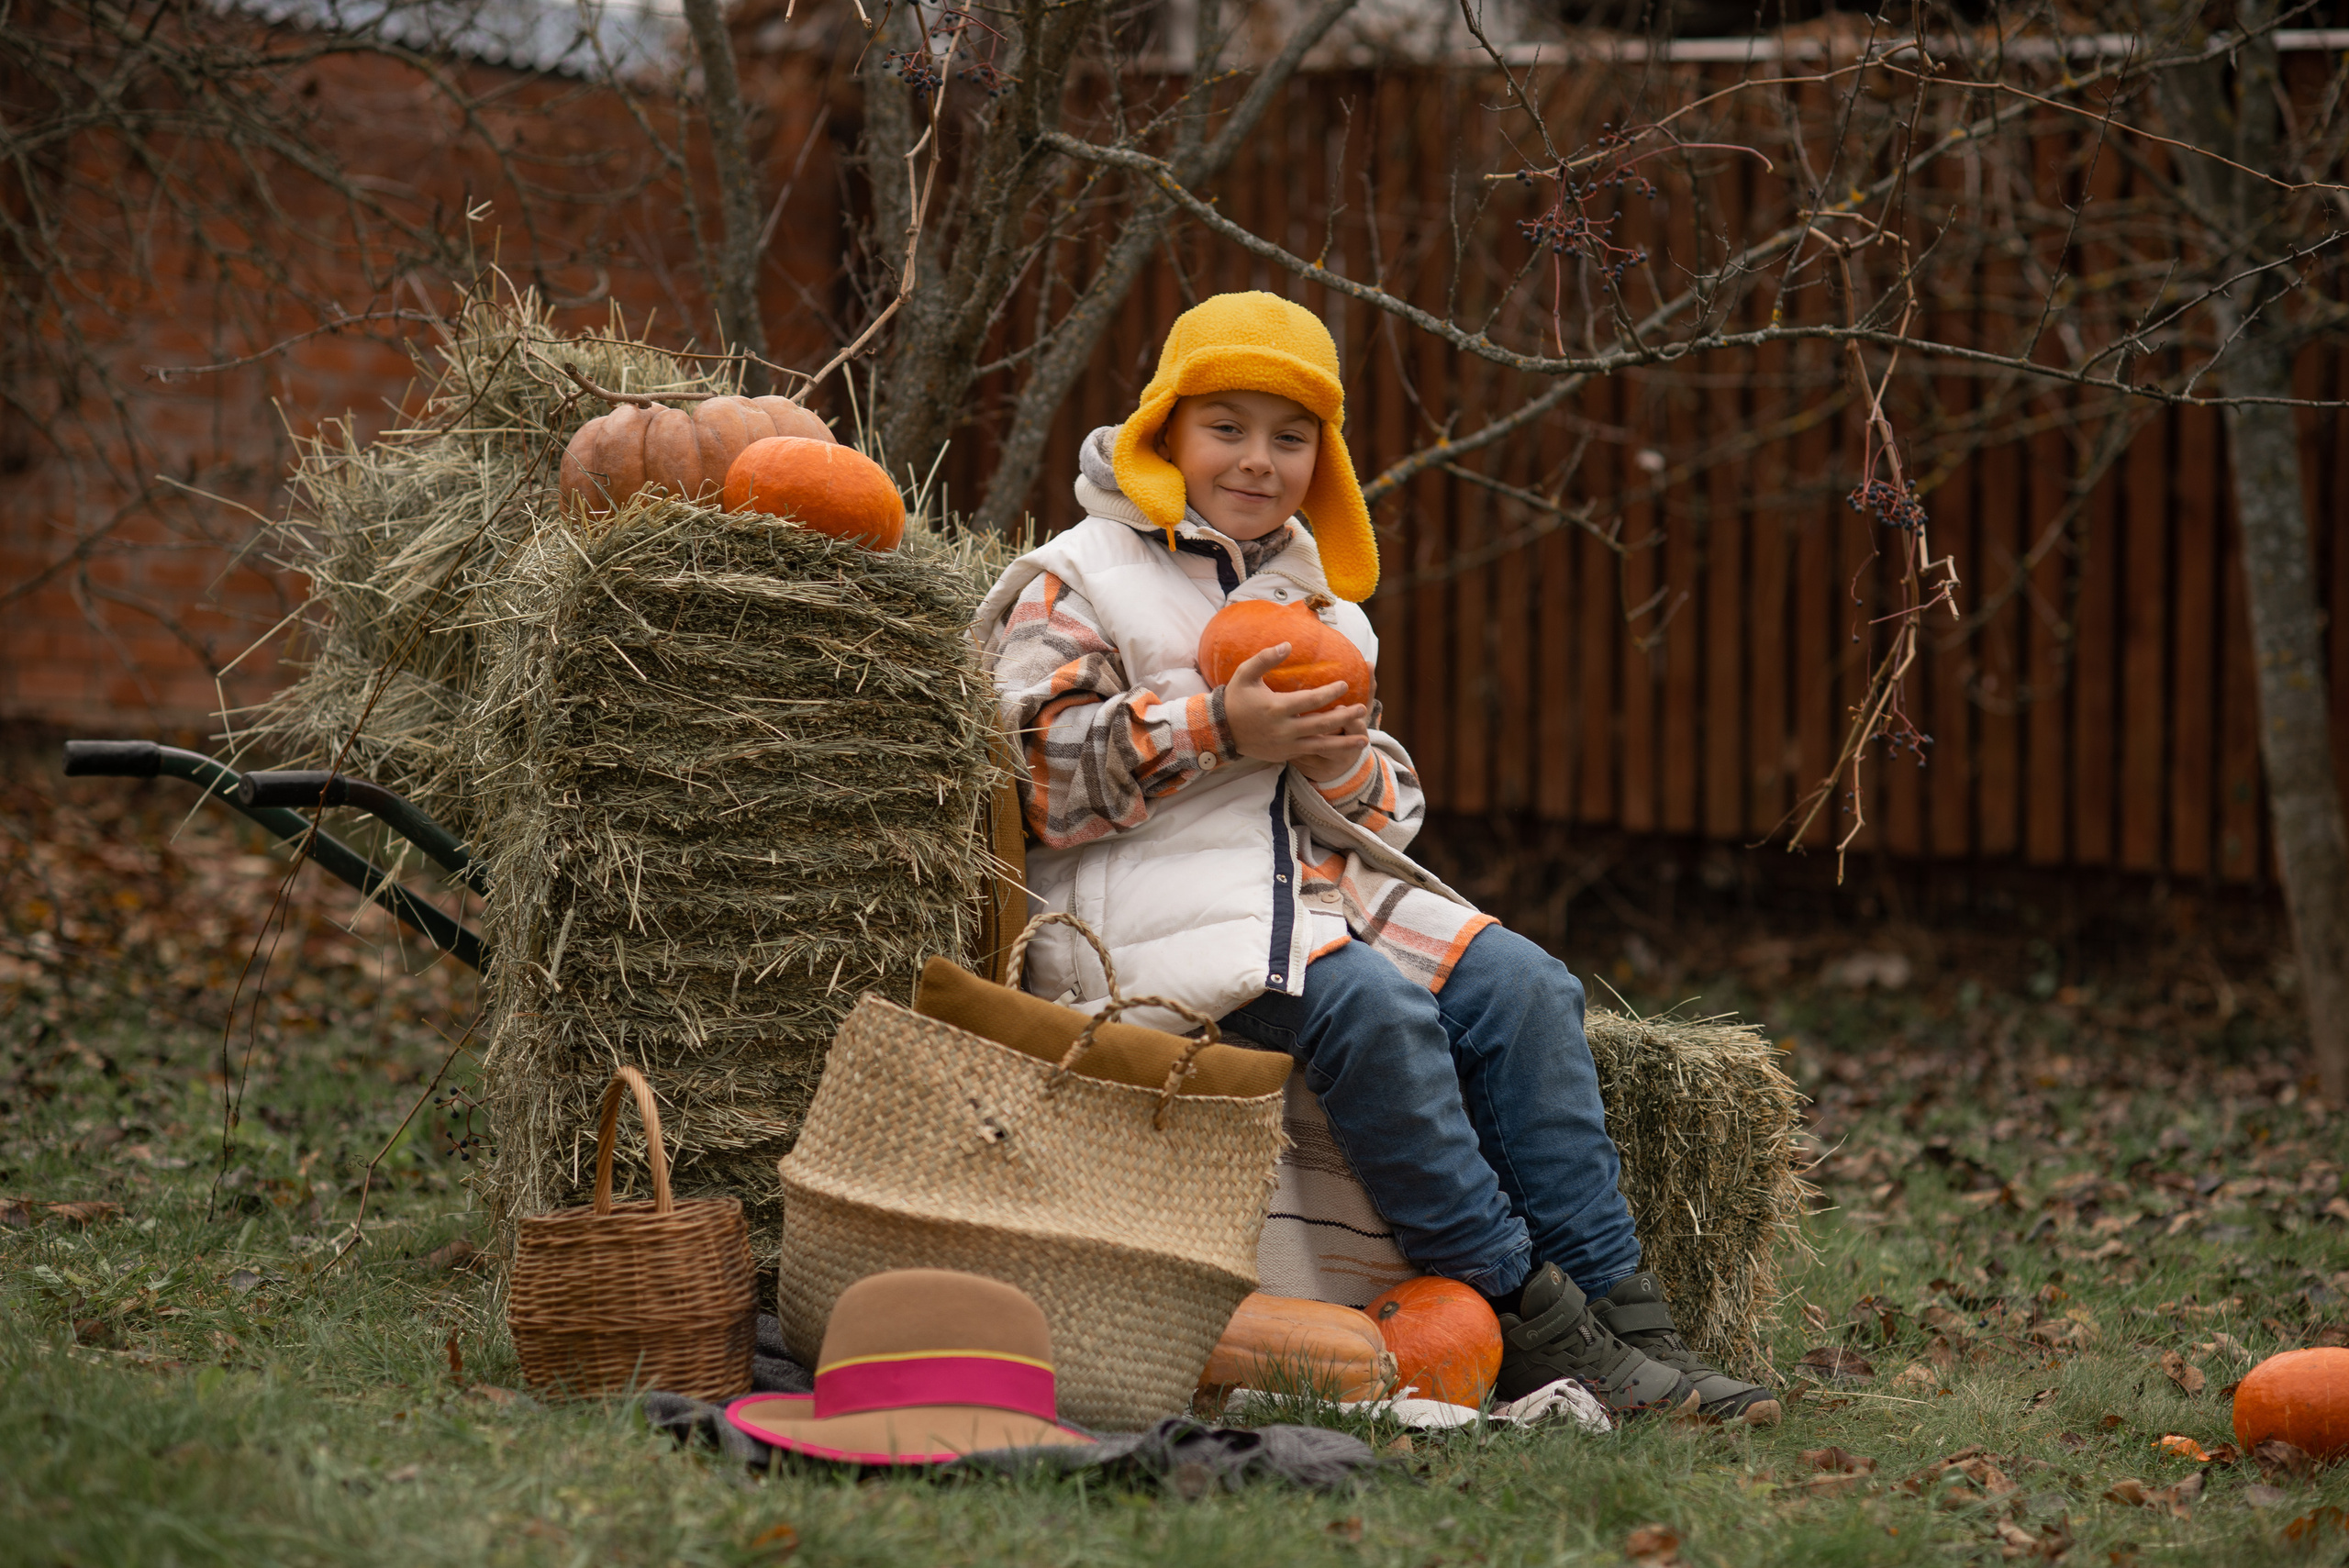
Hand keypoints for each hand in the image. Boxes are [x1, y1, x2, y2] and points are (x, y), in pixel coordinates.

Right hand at [1223, 643, 1371, 781]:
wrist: (1221, 730)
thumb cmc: (1236, 698)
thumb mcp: (1245, 674)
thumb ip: (1265, 658)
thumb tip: (1288, 644)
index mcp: (1276, 707)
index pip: (1310, 700)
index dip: (1330, 692)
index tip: (1345, 684)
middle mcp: (1283, 729)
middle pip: (1321, 724)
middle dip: (1344, 717)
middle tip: (1361, 709)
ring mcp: (1285, 745)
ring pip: (1321, 745)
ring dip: (1343, 743)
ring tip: (1363, 740)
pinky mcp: (1284, 755)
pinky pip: (1311, 753)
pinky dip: (1328, 750)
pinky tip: (1342, 747)